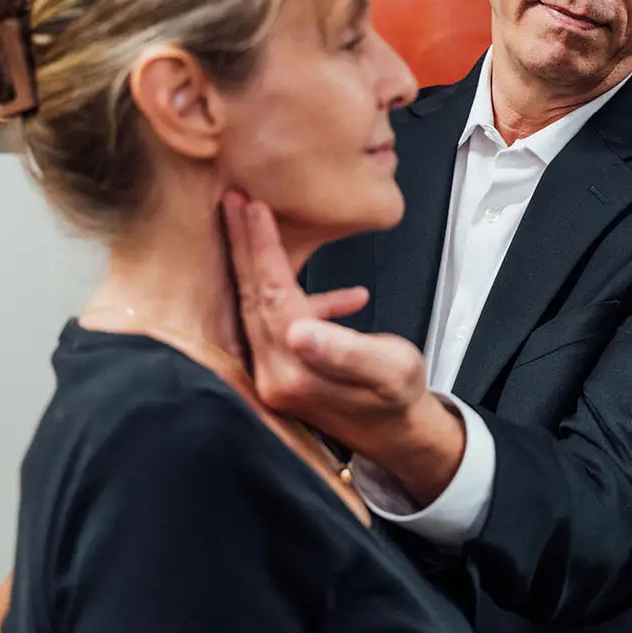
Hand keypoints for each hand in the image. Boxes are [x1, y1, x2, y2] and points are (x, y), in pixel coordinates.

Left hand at [222, 190, 464, 503]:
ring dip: (261, 262)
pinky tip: (345, 297)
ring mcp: (274, 372)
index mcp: (295, 367)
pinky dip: (308, 300)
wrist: (399, 433)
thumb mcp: (387, 368)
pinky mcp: (283, 369)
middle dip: (243, 245)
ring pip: (259, 303)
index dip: (261, 247)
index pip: (271, 293)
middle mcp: (274, 372)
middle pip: (252, 294)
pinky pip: (284, 321)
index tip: (252, 205)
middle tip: (231, 199)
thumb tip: (300, 332)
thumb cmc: (398, 397)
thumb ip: (344, 349)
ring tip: (258, 222)